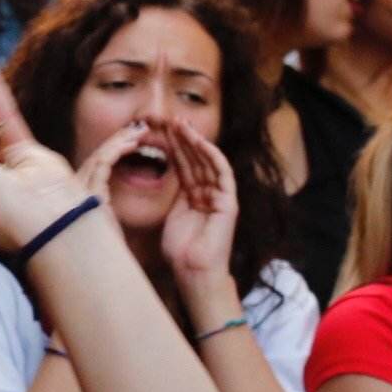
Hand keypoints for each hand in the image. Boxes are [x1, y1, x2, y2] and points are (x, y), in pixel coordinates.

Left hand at [152, 119, 242, 298]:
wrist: (194, 272)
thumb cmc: (181, 251)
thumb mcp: (171, 216)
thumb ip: (172, 196)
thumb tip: (162, 175)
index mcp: (195, 197)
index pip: (186, 166)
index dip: (175, 148)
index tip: (162, 130)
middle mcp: (210, 193)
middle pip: (197, 160)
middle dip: (184, 139)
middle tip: (171, 118)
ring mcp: (221, 196)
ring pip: (208, 162)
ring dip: (195, 142)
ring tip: (181, 124)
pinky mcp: (229, 202)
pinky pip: (222, 173)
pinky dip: (212, 156)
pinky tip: (199, 141)